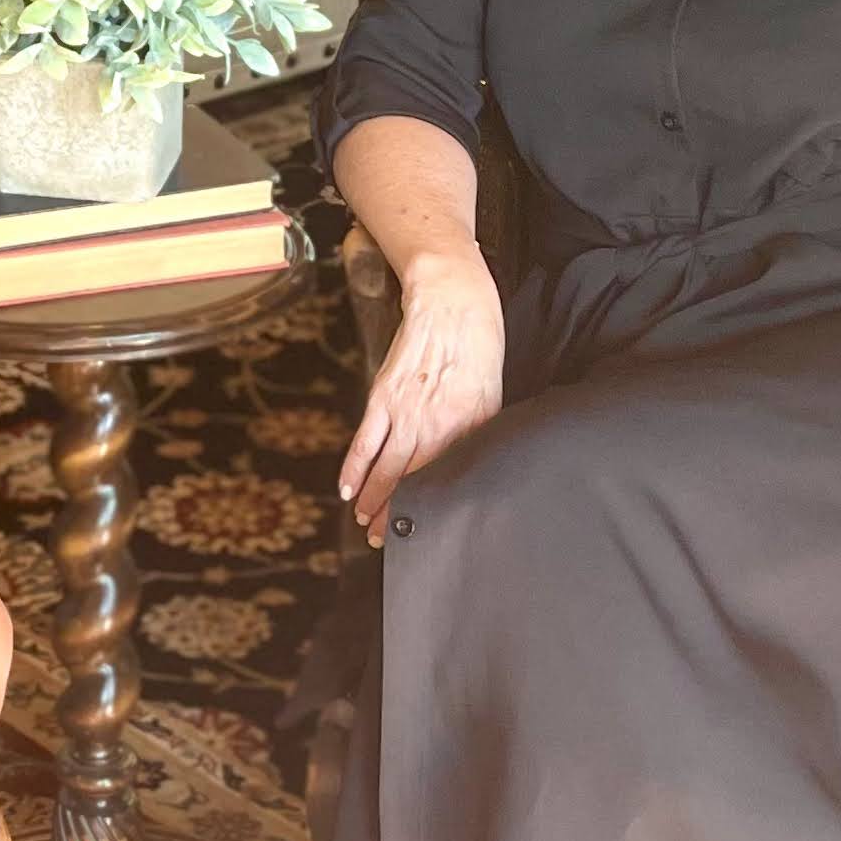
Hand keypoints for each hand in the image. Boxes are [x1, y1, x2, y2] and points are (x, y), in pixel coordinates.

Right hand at [341, 247, 504, 544]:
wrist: (454, 300)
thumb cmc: (478, 345)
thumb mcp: (492, 392)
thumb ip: (478, 430)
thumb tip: (471, 462)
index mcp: (470, 428)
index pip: (449, 480)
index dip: (434, 510)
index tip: (427, 532)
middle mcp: (438, 425)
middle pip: (413, 482)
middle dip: (398, 515)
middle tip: (387, 540)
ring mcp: (407, 411)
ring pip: (387, 468)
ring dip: (374, 500)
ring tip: (367, 523)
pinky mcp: (384, 395)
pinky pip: (366, 440)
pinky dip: (355, 467)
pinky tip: (348, 488)